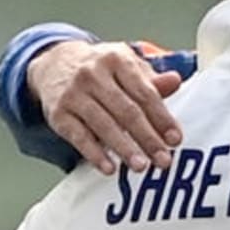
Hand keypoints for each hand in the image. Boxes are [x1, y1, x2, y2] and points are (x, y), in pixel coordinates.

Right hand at [27, 41, 182, 173]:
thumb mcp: (125, 66)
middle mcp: (93, 74)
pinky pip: (79, 137)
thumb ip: (151, 80)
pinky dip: (95, 154)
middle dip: (147, 138)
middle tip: (164, 160)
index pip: (144, 93)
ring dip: (124, 148)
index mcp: (117, 60)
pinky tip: (109, 168)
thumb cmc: (100, 70)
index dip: (162, 118)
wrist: (53, 64)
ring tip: (141, 167)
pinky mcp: (58, 113)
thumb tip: (176, 82)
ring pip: (104, 125)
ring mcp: (73, 94)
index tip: (175, 140)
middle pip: (126, 111)